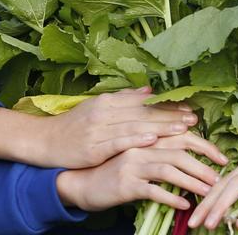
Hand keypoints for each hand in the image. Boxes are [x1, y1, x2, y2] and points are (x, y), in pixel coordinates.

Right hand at [0, 88, 198, 168]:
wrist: (44, 141)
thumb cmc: (73, 126)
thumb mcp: (97, 108)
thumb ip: (123, 100)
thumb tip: (148, 90)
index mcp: (108, 101)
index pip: (143, 103)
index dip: (167, 105)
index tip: (188, 108)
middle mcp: (105, 112)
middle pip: (144, 113)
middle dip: (170, 115)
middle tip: (194, 118)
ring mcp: (99, 129)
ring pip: (135, 126)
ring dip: (161, 127)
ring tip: (183, 129)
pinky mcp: (93, 147)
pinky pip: (118, 142)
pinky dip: (136, 140)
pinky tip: (152, 141)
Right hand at [56, 131, 228, 211]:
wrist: (80, 182)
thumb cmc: (111, 168)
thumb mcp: (134, 153)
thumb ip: (156, 145)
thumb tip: (184, 144)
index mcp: (144, 137)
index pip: (180, 136)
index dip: (203, 145)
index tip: (221, 156)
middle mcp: (139, 147)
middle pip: (178, 152)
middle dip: (203, 165)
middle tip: (221, 177)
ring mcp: (131, 165)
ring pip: (168, 170)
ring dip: (192, 181)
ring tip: (209, 191)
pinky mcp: (125, 184)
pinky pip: (153, 191)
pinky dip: (171, 198)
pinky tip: (185, 205)